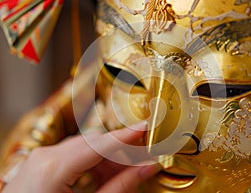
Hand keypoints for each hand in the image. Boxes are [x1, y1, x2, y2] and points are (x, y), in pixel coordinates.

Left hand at [3, 122, 158, 192]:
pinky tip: (107, 173)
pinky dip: (92, 162)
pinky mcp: (41, 162)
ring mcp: (41, 157)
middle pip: (93, 143)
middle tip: (144, 156)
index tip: (145, 127)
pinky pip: (73, 154)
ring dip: (107, 157)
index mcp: (54, 169)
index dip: (126, 136)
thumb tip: (146, 168)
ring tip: (128, 169)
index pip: (99, 144)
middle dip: (120, 149)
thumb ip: (119, 187)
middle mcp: (45, 156)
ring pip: (84, 147)